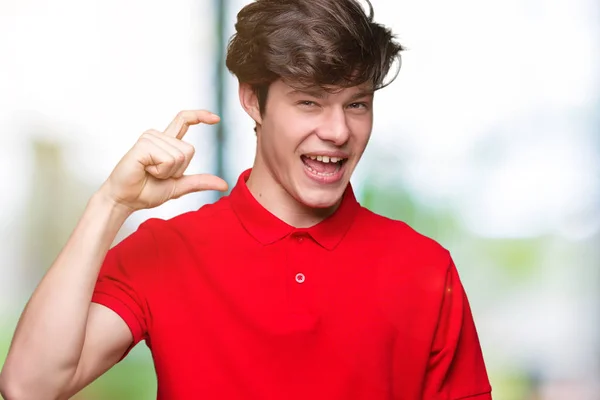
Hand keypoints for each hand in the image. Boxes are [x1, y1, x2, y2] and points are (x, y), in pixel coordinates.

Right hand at [99, 110, 227, 211]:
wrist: (126, 200)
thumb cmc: (146, 191)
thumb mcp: (179, 186)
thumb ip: (199, 182)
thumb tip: (223, 184)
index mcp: (166, 143)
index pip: (184, 121)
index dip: (200, 116)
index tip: (216, 118)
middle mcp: (158, 137)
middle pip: (189, 150)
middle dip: (178, 170)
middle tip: (157, 174)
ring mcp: (150, 138)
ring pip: (179, 156)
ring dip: (167, 172)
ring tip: (149, 172)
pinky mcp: (143, 144)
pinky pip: (167, 159)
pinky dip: (160, 171)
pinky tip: (145, 170)